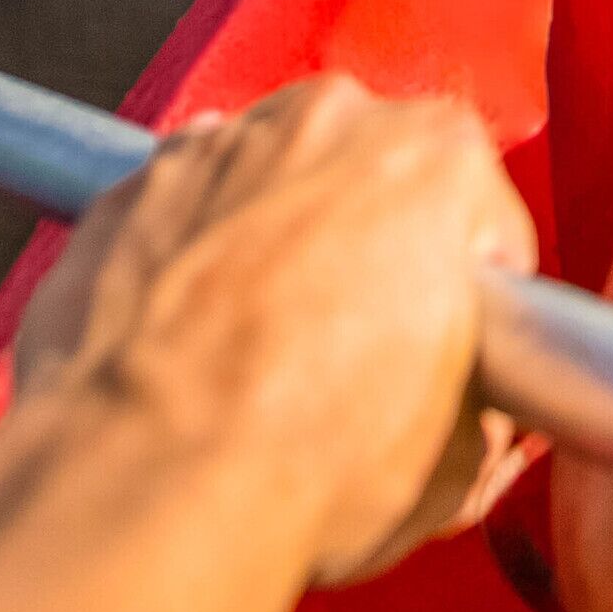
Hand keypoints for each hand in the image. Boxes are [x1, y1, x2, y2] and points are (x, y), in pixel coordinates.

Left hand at [10, 74, 539, 584]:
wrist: (148, 489)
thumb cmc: (305, 456)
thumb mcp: (457, 459)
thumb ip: (480, 407)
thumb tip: (466, 423)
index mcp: (437, 158)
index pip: (484, 224)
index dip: (477, 303)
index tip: (454, 349)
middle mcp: (328, 122)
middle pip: (375, 179)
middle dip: (371, 249)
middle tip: (356, 355)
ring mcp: (217, 147)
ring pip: (275, 183)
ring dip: (278, 244)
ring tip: (263, 354)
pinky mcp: (128, 189)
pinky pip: (187, 213)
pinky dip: (194, 260)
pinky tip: (197, 344)